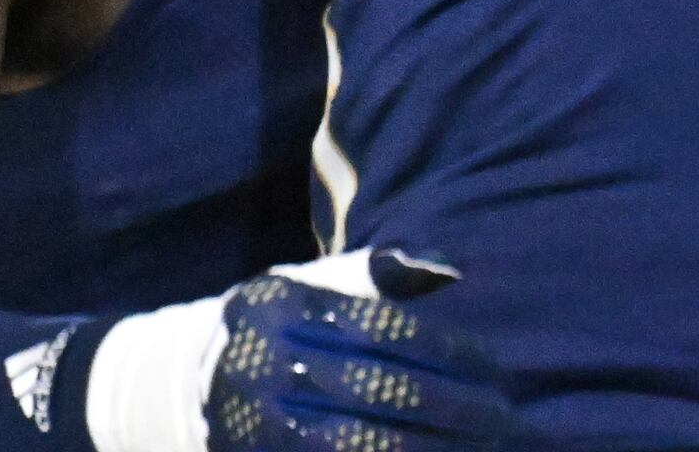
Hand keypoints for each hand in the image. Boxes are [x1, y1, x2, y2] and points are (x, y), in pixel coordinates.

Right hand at [209, 251, 524, 448]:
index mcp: (280, 304)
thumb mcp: (318, 284)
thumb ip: (381, 272)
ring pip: (362, 444)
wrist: (192, 383)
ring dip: (432, 449)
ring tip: (486, 449)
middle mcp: (258, 362)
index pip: (384, 328)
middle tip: (506, 421)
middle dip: (454, 409)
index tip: (496, 371)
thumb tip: (449, 266)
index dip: (449, 352)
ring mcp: (251, 423)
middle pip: (379, 389)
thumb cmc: (287, 327)